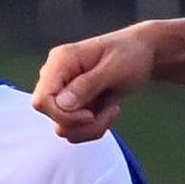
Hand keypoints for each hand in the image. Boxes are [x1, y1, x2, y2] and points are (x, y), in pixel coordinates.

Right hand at [34, 25, 157, 142]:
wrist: (142, 54)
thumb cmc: (130, 54)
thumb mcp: (115, 68)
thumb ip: (88, 85)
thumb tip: (62, 104)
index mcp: (60, 61)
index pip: (42, 100)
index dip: (62, 115)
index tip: (90, 115)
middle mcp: (56, 77)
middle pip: (51, 116)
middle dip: (82, 124)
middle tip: (109, 113)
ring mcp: (63, 93)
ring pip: (63, 128)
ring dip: (91, 128)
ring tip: (112, 110)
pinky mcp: (73, 105)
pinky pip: (75, 129)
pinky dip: (94, 128)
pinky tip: (109, 111)